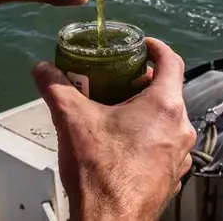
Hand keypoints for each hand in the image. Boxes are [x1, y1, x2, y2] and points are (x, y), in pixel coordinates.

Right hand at [33, 38, 195, 220]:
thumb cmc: (99, 172)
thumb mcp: (72, 120)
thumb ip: (56, 87)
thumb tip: (42, 69)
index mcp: (164, 107)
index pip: (172, 62)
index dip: (156, 48)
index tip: (142, 45)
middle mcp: (180, 129)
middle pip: (169, 91)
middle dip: (144, 81)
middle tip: (119, 79)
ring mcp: (179, 156)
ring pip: (168, 120)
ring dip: (147, 110)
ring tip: (118, 111)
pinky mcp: (172, 176)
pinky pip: (165, 145)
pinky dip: (149, 136)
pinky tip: (123, 143)